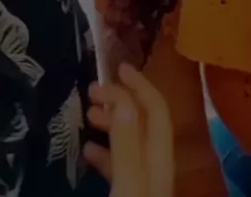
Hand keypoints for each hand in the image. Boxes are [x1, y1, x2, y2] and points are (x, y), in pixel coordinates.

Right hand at [84, 63, 173, 196]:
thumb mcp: (128, 184)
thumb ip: (127, 143)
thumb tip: (123, 97)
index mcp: (162, 160)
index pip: (157, 111)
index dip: (140, 85)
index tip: (118, 67)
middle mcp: (158, 168)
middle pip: (144, 123)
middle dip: (120, 101)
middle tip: (92, 91)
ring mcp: (146, 183)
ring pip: (130, 143)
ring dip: (111, 123)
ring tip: (89, 114)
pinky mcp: (131, 193)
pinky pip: (120, 166)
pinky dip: (106, 151)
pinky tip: (89, 148)